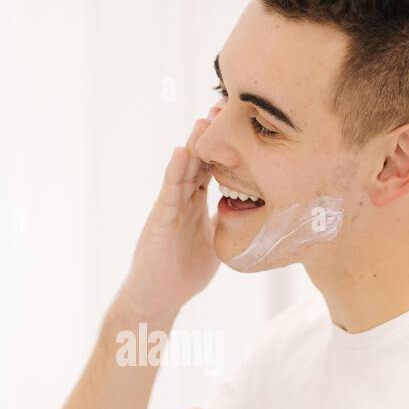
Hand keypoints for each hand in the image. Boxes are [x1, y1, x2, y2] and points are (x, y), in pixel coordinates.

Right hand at [116, 107, 221, 321]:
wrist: (158, 299)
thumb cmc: (183, 274)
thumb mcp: (214, 242)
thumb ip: (225, 222)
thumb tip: (251, 210)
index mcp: (195, 204)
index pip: (212, 168)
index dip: (225, 147)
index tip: (240, 124)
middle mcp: (182, 200)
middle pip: (198, 161)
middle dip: (211, 137)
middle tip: (225, 108)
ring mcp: (170, 207)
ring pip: (184, 170)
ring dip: (194, 145)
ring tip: (205, 120)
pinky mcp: (159, 220)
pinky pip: (169, 192)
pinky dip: (175, 171)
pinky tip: (182, 152)